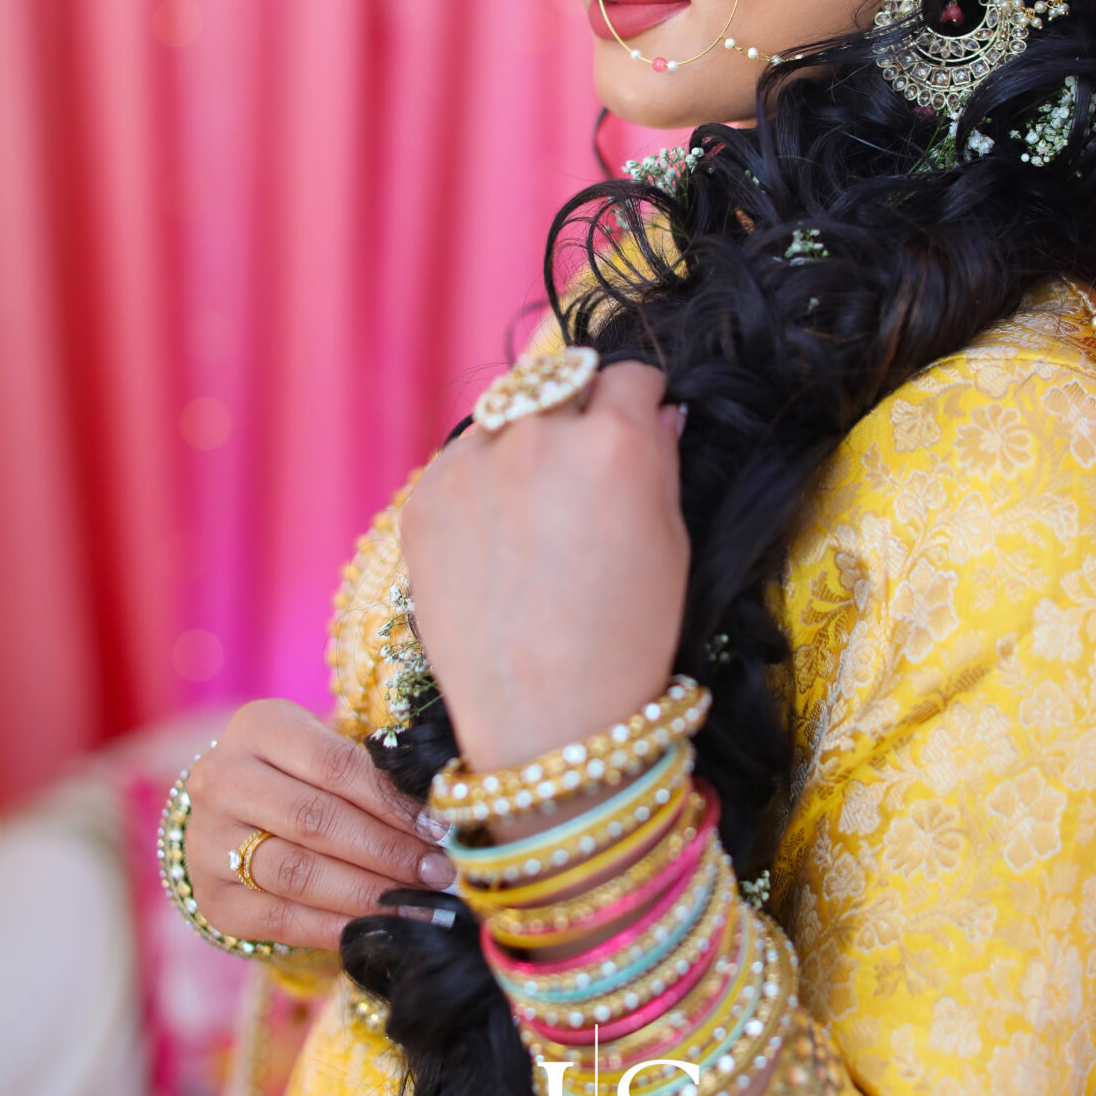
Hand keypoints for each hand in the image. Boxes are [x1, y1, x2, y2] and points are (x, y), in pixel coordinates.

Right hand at [184, 699, 455, 950]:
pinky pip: (278, 919)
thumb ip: (373, 774)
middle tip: (438, 873)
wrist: (231, 813)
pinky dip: (333, 928)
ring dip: (367, 893)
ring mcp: (208, 841)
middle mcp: (221, 779)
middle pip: (316, 819)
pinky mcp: (211, 897)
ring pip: (298, 872)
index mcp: (258, 727)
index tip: (439, 828)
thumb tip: (440, 819)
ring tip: (416, 904)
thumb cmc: (300, 773)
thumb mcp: (327, 750)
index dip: (390, 800)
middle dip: (387, 850)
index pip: (334, 764)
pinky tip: (376, 929)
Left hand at [401, 361, 689, 773]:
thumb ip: (660, 460)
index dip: (640, 398)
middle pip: (561, 381)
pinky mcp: (424, 496)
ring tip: (536, 513)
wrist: (544, 721)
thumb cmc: (626, 638)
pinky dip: (481, 482)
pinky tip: (497, 544)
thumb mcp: (671, 543)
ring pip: (505, 416)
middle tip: (584, 468)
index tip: (638, 419)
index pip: (630, 373)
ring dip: (524, 439)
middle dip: (580, 410)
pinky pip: (461, 461)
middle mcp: (538, 435)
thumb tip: (657, 411)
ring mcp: (472, 463)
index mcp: (614, 440)